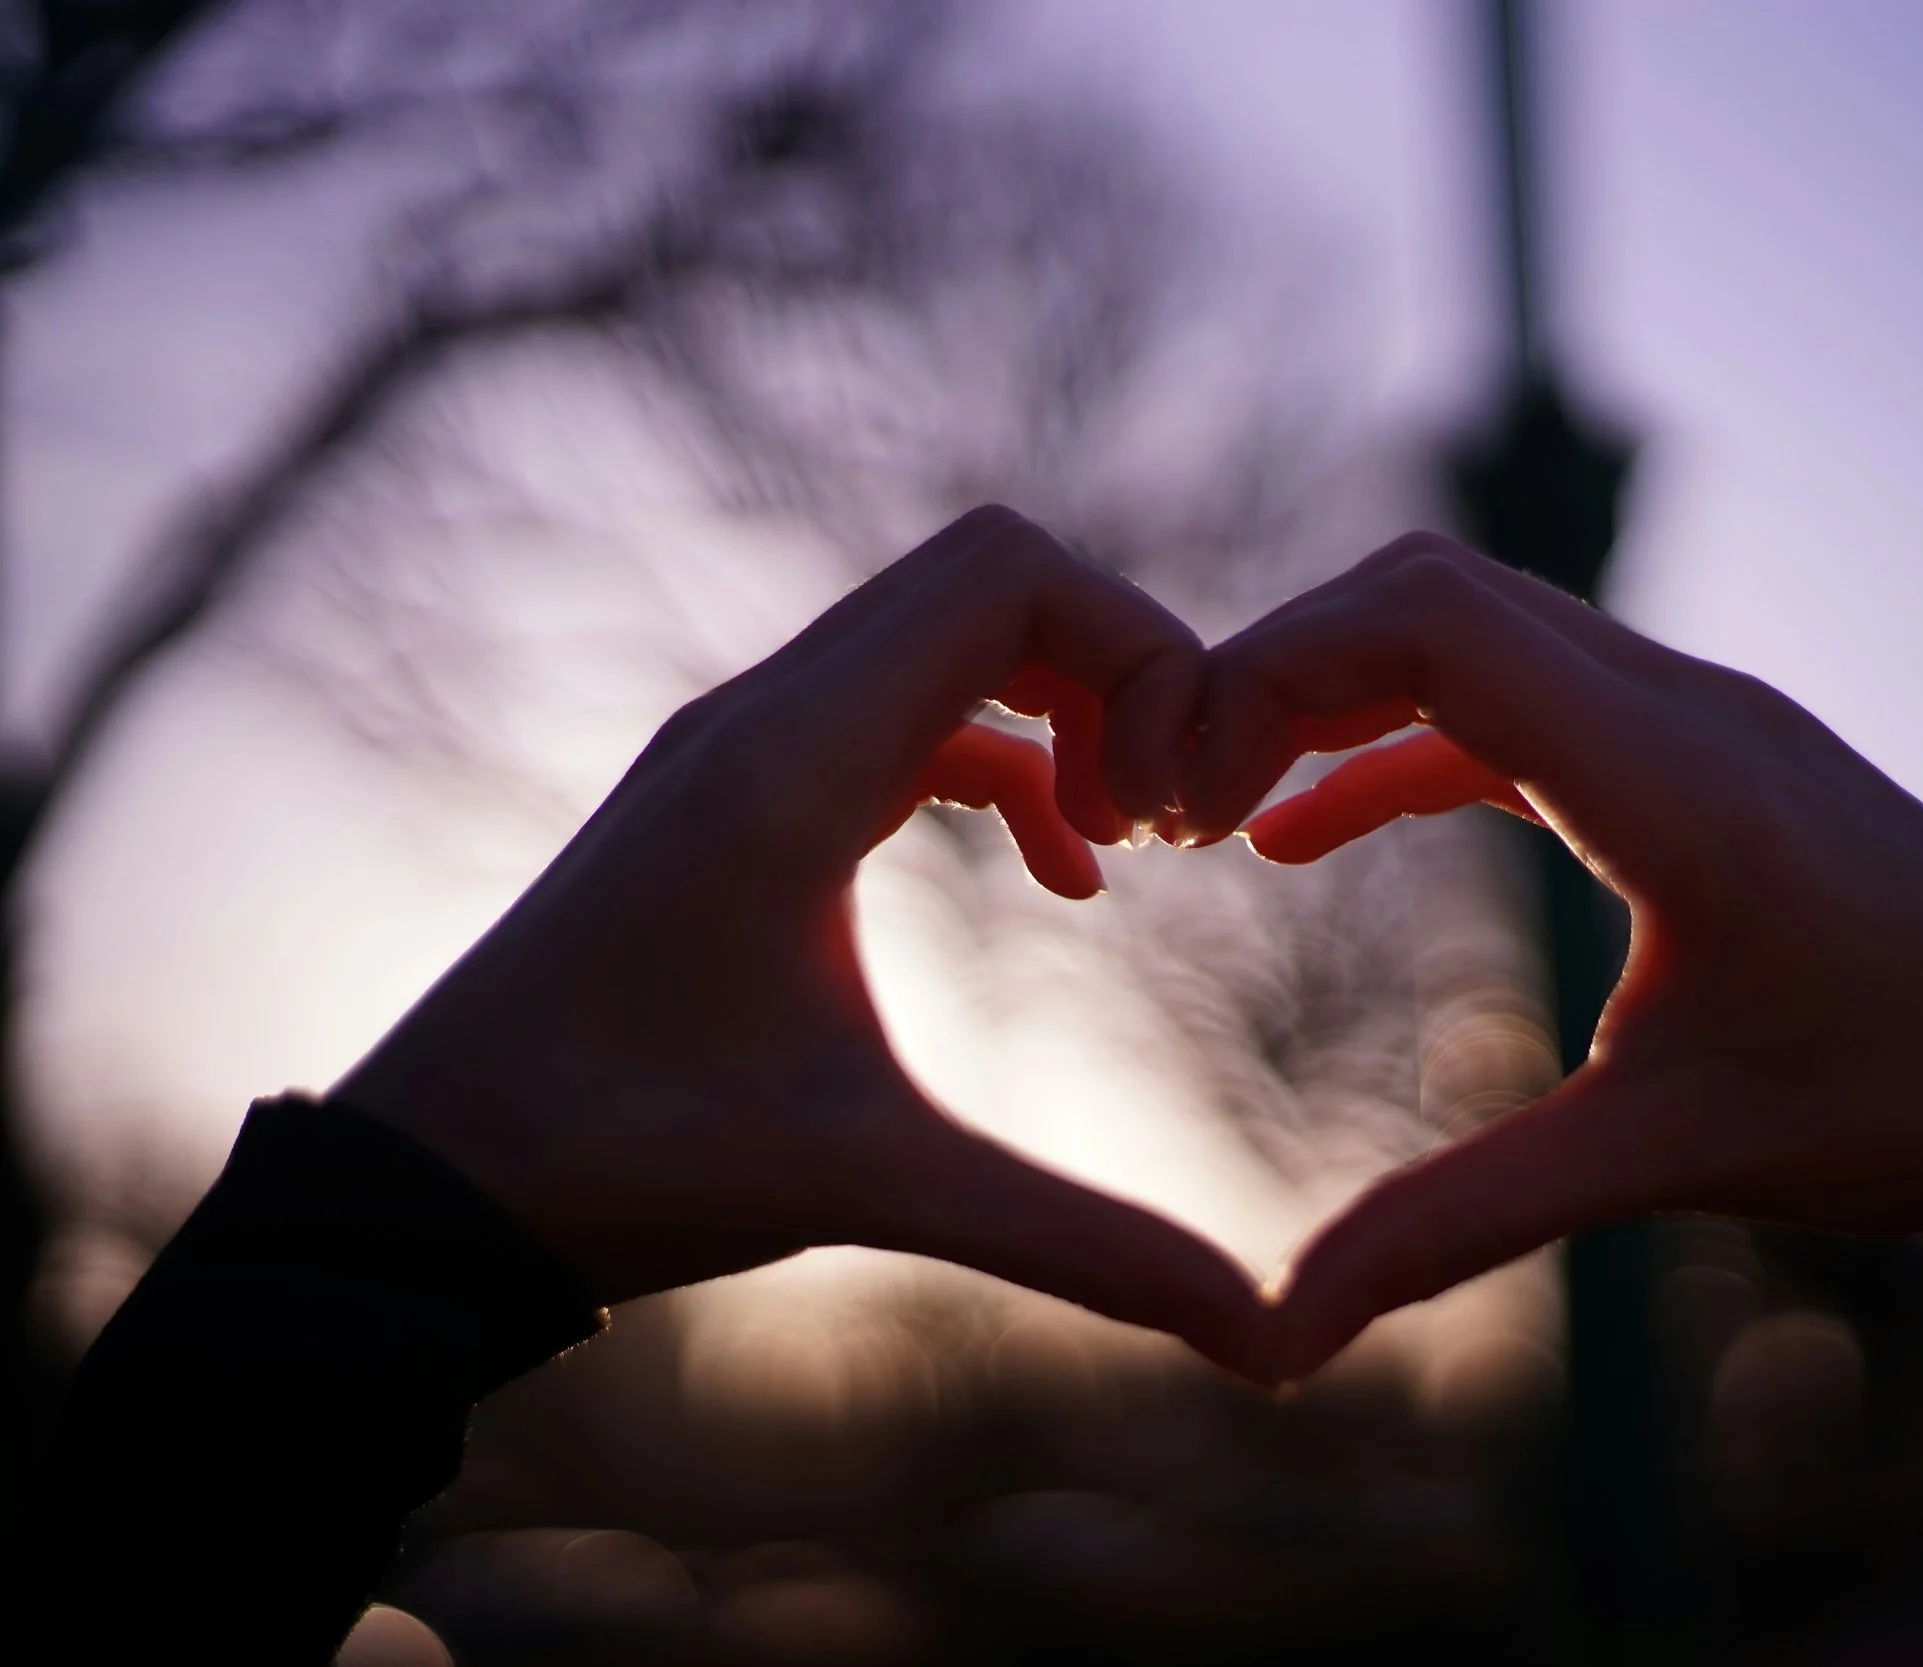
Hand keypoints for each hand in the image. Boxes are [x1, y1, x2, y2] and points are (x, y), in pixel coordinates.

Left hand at [335, 506, 1276, 1381]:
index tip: (1174, 810)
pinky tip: (1055, 879)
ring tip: (1123, 849)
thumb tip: (1262, 1340)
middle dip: (1119, 671)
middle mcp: (764, 716)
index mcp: (796, 761)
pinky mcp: (736, 794)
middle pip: (991, 578)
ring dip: (1060, 711)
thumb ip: (1077, 1242)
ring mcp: (742, 745)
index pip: (1008, 574)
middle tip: (1170, 822)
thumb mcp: (870, 1184)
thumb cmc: (629, 1166)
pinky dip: (1003, 760)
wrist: (435, 1181)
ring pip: (945, 635)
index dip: (1141, 648)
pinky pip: (907, 712)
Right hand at [1177, 532, 1922, 1379]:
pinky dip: (1407, 745)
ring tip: (1219, 810)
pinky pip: (1520, 706)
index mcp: (1668, 774)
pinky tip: (1319, 833)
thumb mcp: (1670, 1158)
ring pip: (1475, 630)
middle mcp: (1681, 704)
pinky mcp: (1704, 758)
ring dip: (1339, 696)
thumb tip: (1285, 1331)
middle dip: (1280, 672)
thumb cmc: (1913, 1102)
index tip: (1184, 800)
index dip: (1274, 672)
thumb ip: (1464, 1223)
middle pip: (1431, 591)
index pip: (1428, 619)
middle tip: (1172, 802)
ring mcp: (1699, 715)